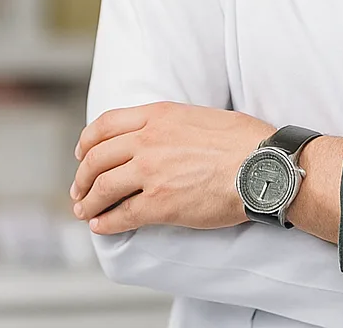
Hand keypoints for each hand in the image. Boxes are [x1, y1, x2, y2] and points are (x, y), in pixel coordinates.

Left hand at [70, 102, 273, 234]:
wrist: (263, 166)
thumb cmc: (244, 140)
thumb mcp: (200, 116)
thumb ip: (173, 124)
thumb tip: (164, 135)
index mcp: (157, 116)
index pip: (105, 125)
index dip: (87, 141)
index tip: (82, 153)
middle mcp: (148, 141)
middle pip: (98, 158)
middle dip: (83, 177)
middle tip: (79, 190)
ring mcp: (152, 172)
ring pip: (103, 187)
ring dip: (89, 201)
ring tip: (84, 211)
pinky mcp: (161, 204)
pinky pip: (122, 214)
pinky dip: (106, 222)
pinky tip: (101, 227)